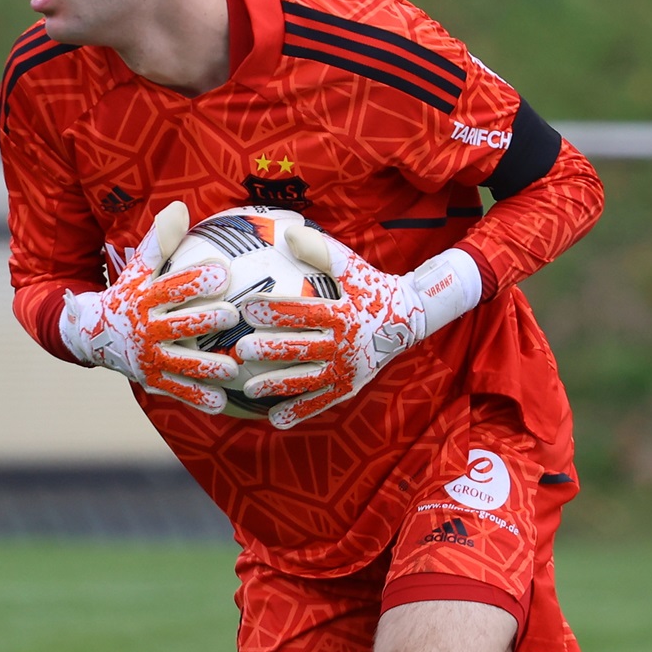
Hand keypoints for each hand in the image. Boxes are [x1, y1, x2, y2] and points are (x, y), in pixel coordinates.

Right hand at [57, 201, 242, 411]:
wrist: (92, 334)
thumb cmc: (128, 294)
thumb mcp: (138, 268)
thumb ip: (159, 241)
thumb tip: (179, 207)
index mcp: (144, 298)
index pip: (171, 287)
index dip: (195, 279)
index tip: (223, 273)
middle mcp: (146, 329)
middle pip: (177, 325)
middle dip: (204, 320)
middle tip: (232, 316)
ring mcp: (149, 357)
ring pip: (180, 362)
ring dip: (205, 367)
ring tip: (231, 369)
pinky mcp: (153, 379)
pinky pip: (177, 390)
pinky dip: (196, 398)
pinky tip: (221, 403)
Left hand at [232, 228, 482, 428]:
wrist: (410, 319)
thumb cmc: (373, 288)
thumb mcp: (353, 267)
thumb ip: (321, 251)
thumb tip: (289, 233)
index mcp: (343, 313)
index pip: (304, 312)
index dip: (276, 311)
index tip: (248, 310)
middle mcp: (345, 344)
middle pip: (302, 348)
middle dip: (270, 350)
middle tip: (240, 350)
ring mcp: (347, 369)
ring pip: (308, 379)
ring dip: (277, 385)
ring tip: (248, 388)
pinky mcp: (349, 387)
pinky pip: (322, 402)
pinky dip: (300, 411)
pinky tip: (275, 418)